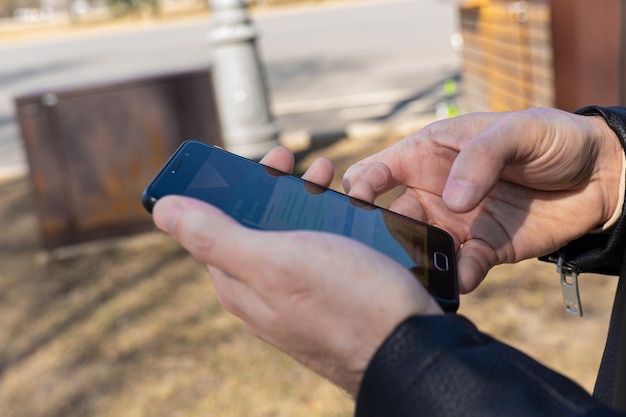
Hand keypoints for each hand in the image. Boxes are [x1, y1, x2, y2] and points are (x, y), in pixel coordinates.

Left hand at [152, 146, 442, 395]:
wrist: (410, 348)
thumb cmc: (346, 302)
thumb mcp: (275, 261)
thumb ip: (215, 236)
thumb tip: (163, 211)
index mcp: (240, 284)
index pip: (213, 227)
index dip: (224, 188)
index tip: (243, 158)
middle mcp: (264, 294)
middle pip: (255, 229)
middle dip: (270, 188)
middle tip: (291, 160)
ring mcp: (298, 298)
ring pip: (290, 238)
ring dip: (302, 201)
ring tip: (326, 175)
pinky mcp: (330, 299)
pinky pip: (318, 253)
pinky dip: (326, 224)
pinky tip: (346, 211)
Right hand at [342, 108, 622, 292]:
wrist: (602, 174)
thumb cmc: (553, 137)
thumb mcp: (517, 130)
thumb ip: (480, 157)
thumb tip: (450, 201)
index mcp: (429, 152)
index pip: (378, 168)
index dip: (361, 184)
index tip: (357, 202)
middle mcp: (434, 190)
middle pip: (390, 215)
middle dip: (379, 233)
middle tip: (376, 249)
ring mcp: (456, 222)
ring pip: (419, 246)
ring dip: (414, 260)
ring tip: (414, 271)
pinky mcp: (483, 248)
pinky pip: (461, 266)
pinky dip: (457, 275)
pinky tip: (460, 280)